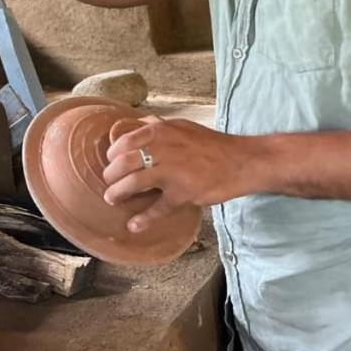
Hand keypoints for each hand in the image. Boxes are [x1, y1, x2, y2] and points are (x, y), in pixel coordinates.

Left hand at [101, 117, 261, 231]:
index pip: (124, 142)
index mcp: (161, 132)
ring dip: (117, 193)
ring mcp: (173, 172)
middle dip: (111, 176)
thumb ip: (158, 127)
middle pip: (124, 164)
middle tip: (108, 183)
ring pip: (134, 184)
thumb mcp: (182, 126)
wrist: (242, 161)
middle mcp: (164, 150)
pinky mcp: (184, 193)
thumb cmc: (211, 145)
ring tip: (111, 199)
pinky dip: (143, 219)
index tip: (111, 162)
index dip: (112, 154)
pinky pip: (158, 208)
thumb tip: (136, 124)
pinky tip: (133, 225)